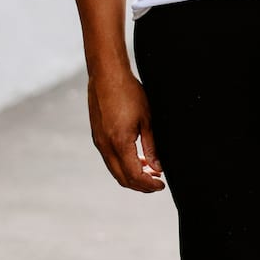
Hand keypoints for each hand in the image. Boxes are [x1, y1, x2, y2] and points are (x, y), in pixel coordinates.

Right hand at [88, 67, 164, 192]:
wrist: (106, 74)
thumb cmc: (128, 92)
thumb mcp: (146, 119)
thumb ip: (151, 146)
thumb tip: (157, 168)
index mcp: (119, 143)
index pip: (135, 176)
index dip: (150, 185)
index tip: (162, 184)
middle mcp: (106, 146)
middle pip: (123, 179)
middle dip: (141, 185)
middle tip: (157, 182)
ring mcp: (99, 141)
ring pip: (115, 170)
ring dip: (132, 175)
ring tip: (149, 170)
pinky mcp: (97, 135)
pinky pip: (109, 159)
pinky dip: (123, 165)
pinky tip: (136, 157)